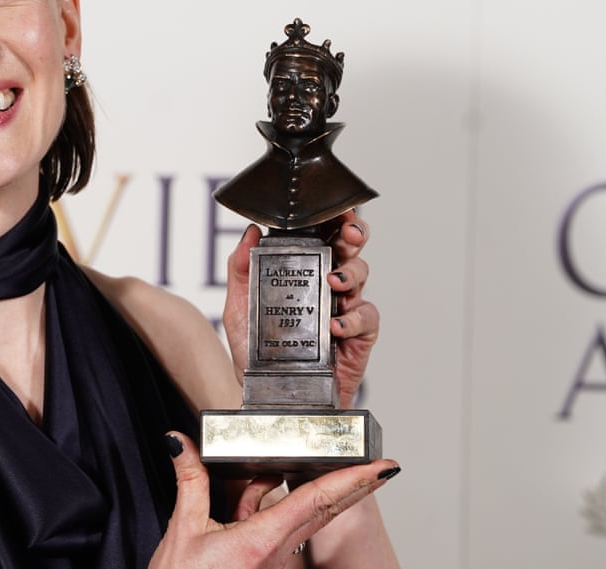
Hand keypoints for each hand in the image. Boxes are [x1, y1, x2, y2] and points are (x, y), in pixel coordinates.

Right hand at [149, 432, 399, 568]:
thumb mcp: (184, 531)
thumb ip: (190, 481)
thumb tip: (182, 445)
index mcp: (263, 541)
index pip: (317, 501)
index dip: (352, 480)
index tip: (382, 468)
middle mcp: (278, 555)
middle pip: (325, 509)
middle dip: (352, 485)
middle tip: (380, 466)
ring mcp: (276, 563)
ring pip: (297, 517)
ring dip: (288, 493)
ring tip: (258, 477)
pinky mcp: (268, 566)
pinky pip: (280, 531)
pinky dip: (267, 509)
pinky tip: (245, 500)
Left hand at [221, 212, 379, 408]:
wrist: (264, 395)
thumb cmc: (254, 352)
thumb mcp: (239, 307)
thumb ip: (240, 270)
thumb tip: (250, 233)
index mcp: (303, 274)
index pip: (324, 239)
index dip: (335, 221)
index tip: (337, 211)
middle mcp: (327, 288)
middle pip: (351, 252)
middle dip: (355, 236)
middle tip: (349, 235)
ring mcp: (344, 312)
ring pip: (362, 279)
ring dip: (352, 275)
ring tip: (334, 281)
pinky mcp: (357, 339)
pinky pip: (367, 320)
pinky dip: (354, 320)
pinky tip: (335, 326)